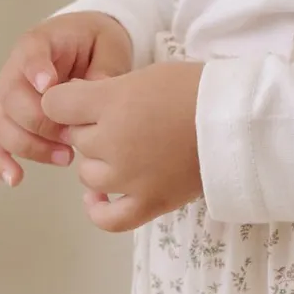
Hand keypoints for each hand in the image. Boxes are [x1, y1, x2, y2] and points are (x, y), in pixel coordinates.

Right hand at [0, 12, 133, 188]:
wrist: (86, 47)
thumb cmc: (97, 44)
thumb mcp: (110, 46)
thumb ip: (105, 67)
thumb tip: (100, 90)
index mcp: (40, 43)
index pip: (30, 53)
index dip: (35, 70)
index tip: (49, 86)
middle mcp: (15, 69)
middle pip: (10, 97)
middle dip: (40, 122)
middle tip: (73, 137)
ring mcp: (6, 96)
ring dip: (29, 146)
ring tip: (66, 158)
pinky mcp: (6, 119)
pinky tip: (16, 178)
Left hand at [41, 61, 204, 232]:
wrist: (237, 120)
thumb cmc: (195, 89)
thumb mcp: (146, 75)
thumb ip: (108, 91)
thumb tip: (78, 106)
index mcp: (111, 102)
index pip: (55, 105)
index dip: (65, 101)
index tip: (82, 100)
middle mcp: (112, 141)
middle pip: (75, 138)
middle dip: (91, 128)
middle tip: (123, 120)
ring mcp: (129, 176)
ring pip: (87, 174)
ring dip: (100, 162)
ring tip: (125, 151)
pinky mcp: (149, 202)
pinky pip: (107, 218)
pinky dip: (98, 209)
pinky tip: (98, 198)